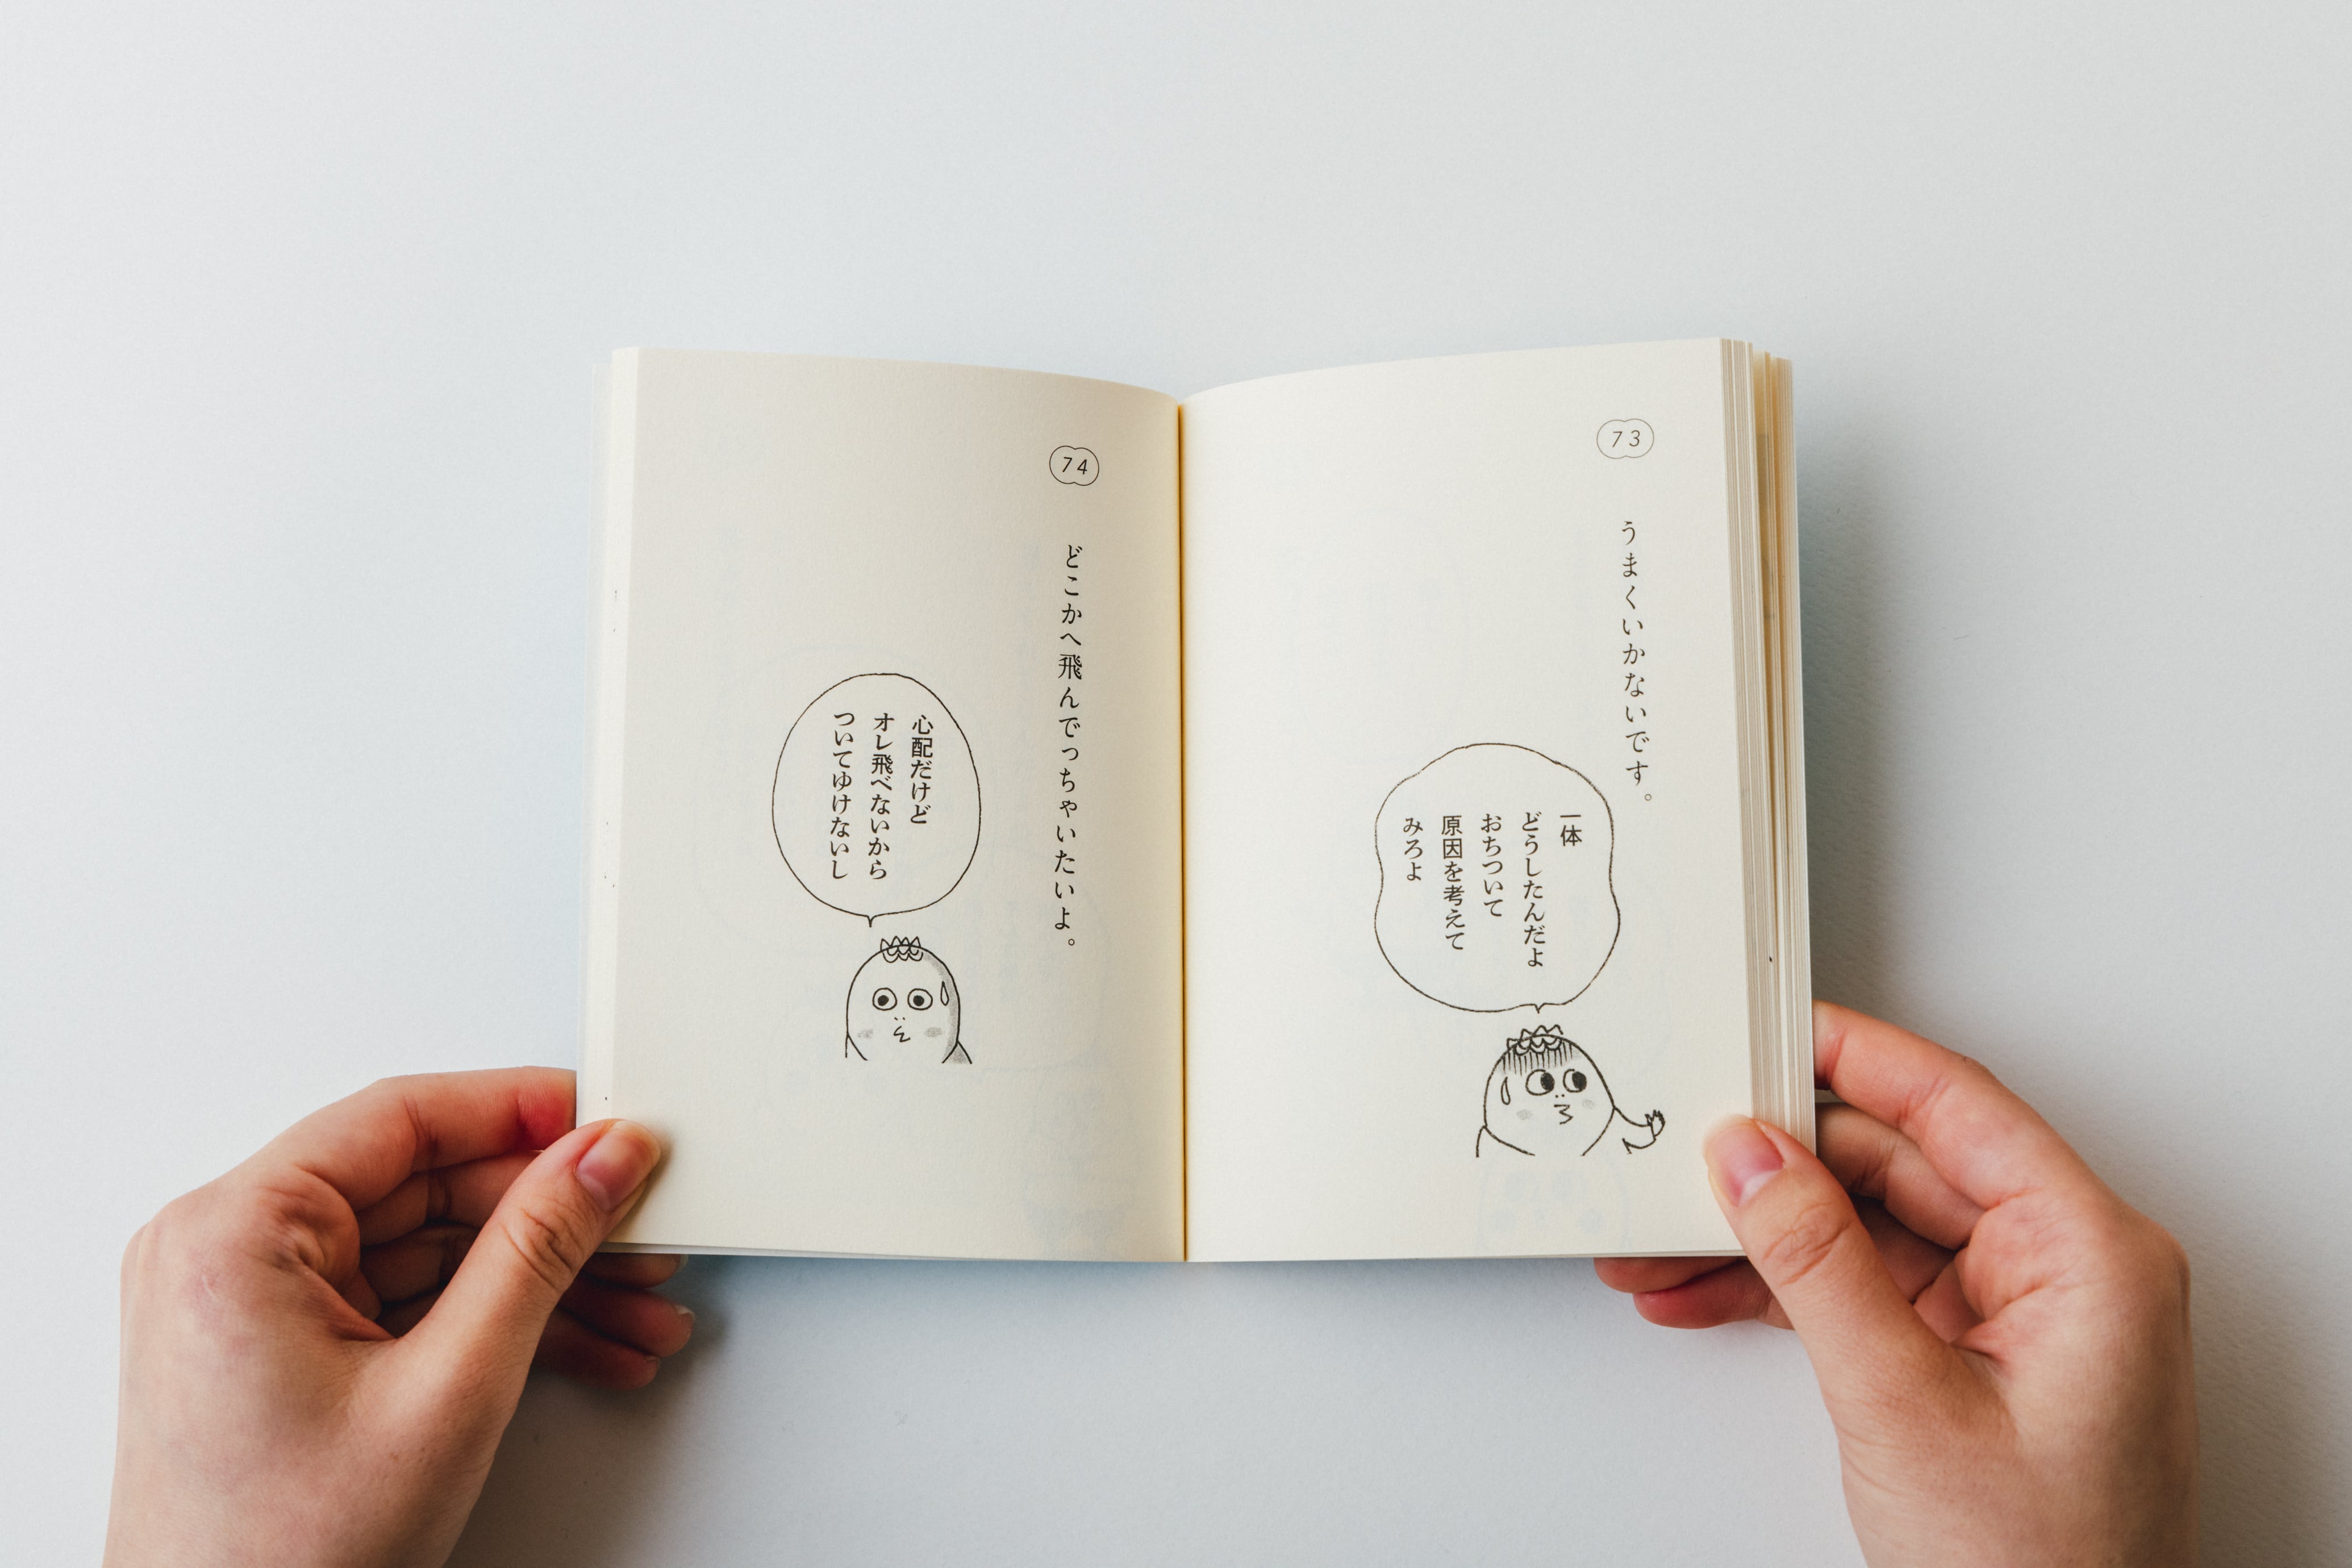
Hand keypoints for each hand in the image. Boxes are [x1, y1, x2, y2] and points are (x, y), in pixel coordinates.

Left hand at [105, 1069, 692, 1567]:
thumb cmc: (282, 1560)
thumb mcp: (448, 1388)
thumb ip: (537, 1252)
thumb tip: (597, 1158)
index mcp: (234, 1233)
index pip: (402, 1118)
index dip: (521, 1111)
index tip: (608, 1122)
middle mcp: (229, 1252)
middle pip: (428, 1186)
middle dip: (552, 1220)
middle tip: (644, 1229)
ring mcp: (254, 1304)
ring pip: (433, 1250)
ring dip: (542, 1282)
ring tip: (638, 1308)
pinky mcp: (285, 1351)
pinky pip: (408, 1304)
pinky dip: (495, 1325)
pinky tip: (585, 1347)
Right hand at [1596, 1003, 2195, 1566]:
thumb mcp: (1903, 1403)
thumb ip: (1817, 1263)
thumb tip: (1752, 1157)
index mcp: (2088, 1253)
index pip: (1954, 1105)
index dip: (1851, 1057)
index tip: (1765, 1028)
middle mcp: (2062, 1269)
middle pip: (1896, 1163)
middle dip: (1774, 1168)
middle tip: (1679, 1154)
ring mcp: (2016, 1314)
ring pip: (1865, 1230)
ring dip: (1758, 1239)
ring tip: (1660, 1243)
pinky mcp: (1971, 1359)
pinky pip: (1865, 1291)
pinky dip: (1783, 1295)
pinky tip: (1701, 1293)